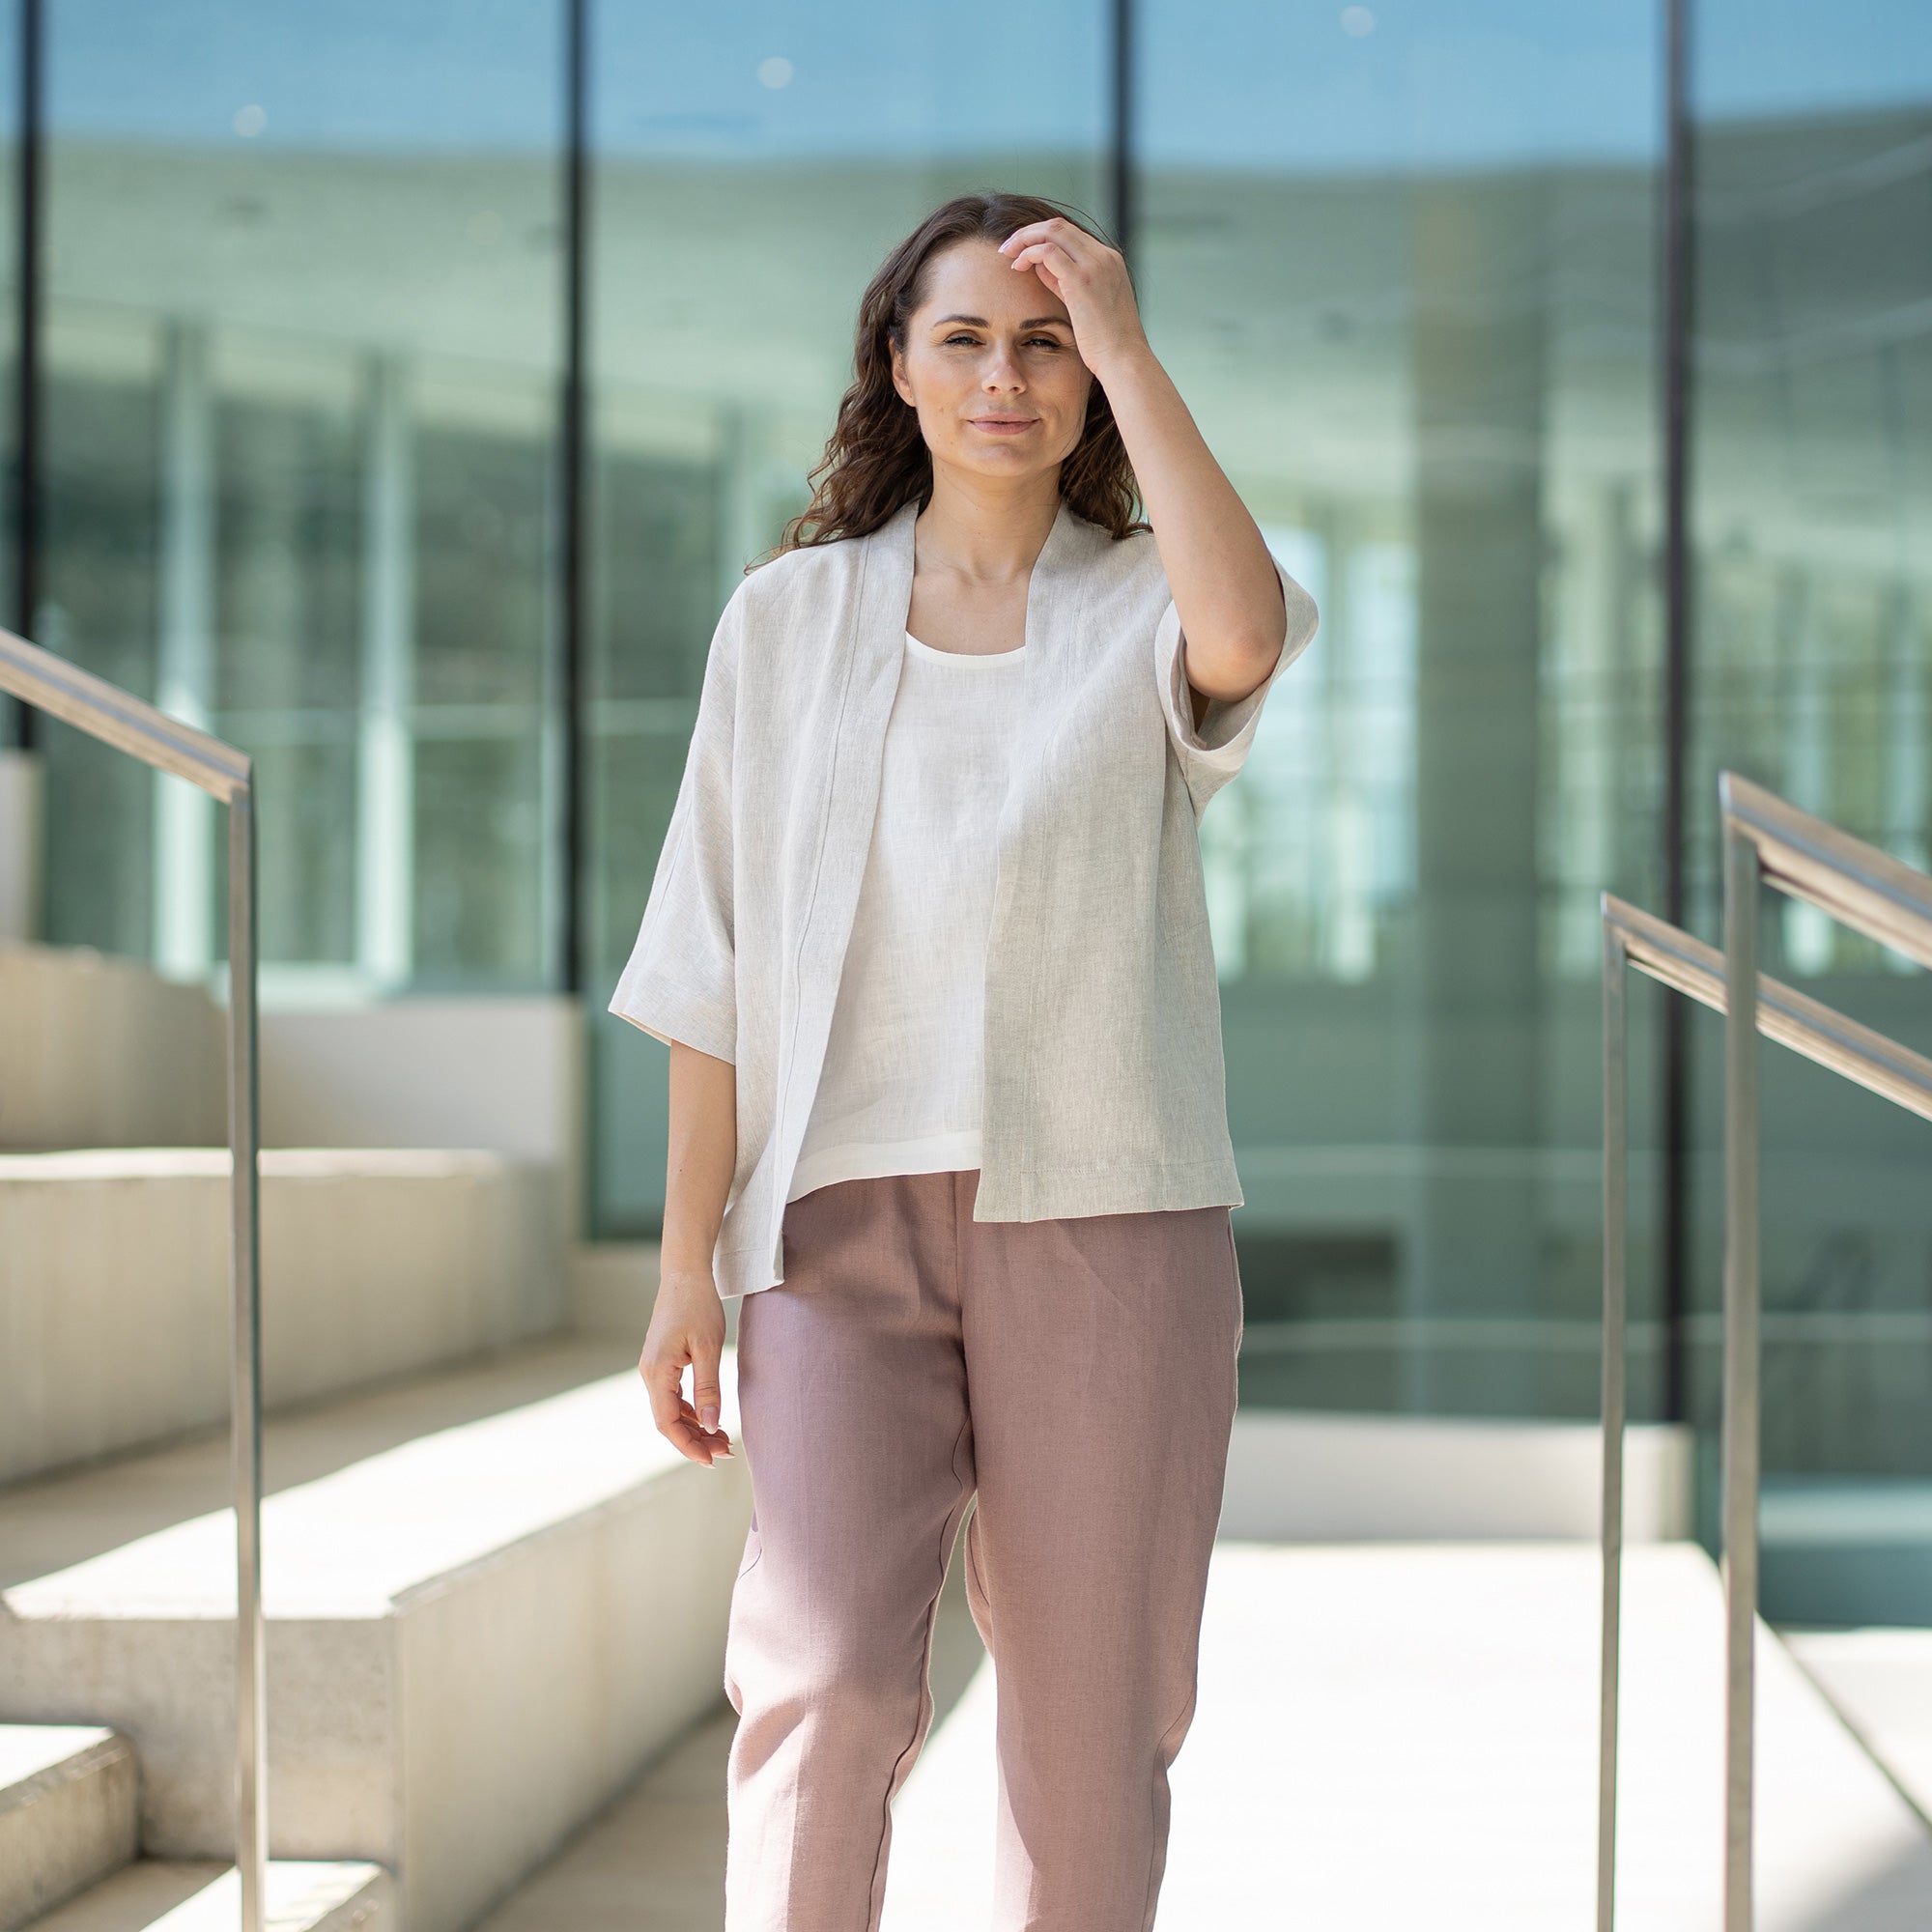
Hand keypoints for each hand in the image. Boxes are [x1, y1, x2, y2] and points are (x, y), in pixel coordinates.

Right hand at [639, 1265, 733, 1466]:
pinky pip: (672, 1396)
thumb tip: (712, 1425)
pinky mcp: (661, 1363)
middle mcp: (649, 1374)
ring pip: (670, 1410)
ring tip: (723, 1439)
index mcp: (657, 1372)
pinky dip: (690, 1410)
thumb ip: (709, 1389)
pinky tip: (709, 1417)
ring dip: (694, 1427)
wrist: (684, 1274)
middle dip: (695, 1440)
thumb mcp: (709, 1348)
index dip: (688, 1446)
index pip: (667, 1423)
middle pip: (668, 1421)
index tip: (711, 1460)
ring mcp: (653, 1369)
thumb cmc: (698, 1305)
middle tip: (726, 1452)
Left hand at [997, 216, 1149, 382]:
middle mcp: (1104, 256)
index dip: (1042, 237)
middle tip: (1008, 248)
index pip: (1070, 233)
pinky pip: (1048, 251)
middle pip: (1059, 225)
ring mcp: (1095, 265)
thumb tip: (1040, 266)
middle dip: (1029, 232)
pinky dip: (1028, 253)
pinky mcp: (1081, 280)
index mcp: (1109, 260)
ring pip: (1052, 231)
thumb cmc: (1106, 342)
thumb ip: (1064, 282)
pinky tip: (1017, 266)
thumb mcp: (1085, 305)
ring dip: (1025, 239)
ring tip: (1007, 254)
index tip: (1022, 251)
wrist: (1124, 359)